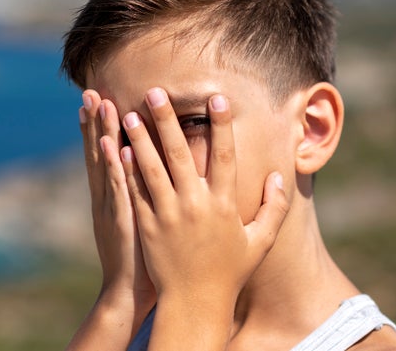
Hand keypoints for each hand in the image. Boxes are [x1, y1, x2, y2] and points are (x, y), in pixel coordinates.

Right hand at [79, 90, 154, 329]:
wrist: (132, 292)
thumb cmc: (144, 256)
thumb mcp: (138, 219)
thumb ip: (140, 194)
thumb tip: (151, 172)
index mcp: (113, 195)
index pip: (105, 155)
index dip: (100, 127)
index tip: (100, 99)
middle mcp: (108, 196)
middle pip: (99, 152)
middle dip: (95, 121)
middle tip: (91, 91)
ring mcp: (114, 206)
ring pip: (107, 163)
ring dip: (103, 132)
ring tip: (99, 103)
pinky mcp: (124, 219)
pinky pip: (120, 188)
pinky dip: (115, 167)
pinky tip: (114, 145)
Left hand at [119, 88, 288, 349]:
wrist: (194, 303)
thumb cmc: (230, 272)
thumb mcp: (260, 241)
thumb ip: (274, 208)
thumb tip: (278, 176)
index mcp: (224, 204)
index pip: (225, 156)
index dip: (221, 125)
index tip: (217, 98)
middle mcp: (195, 204)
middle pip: (179, 152)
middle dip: (167, 119)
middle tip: (155, 92)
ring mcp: (168, 214)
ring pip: (151, 167)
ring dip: (140, 138)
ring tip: (129, 112)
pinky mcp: (148, 225)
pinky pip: (136, 191)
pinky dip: (126, 169)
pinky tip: (118, 149)